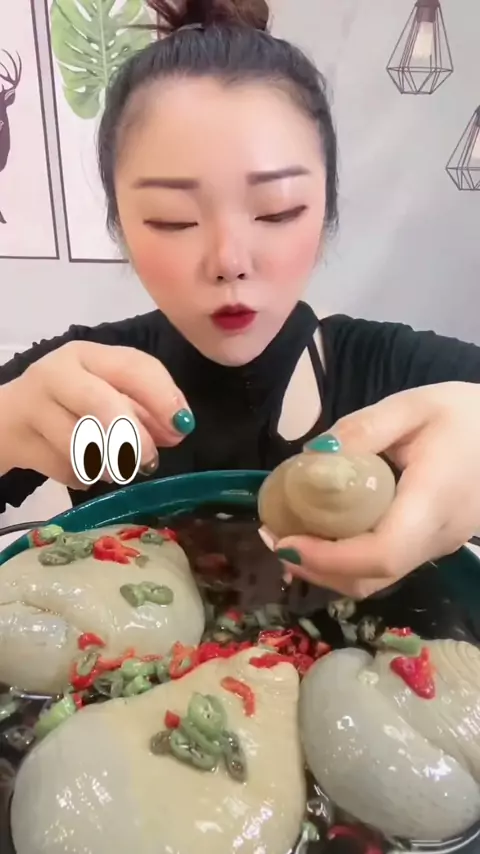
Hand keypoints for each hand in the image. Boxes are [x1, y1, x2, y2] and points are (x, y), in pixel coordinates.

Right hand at [0, 341, 193, 487]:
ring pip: (78, 439)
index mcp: (89, 354)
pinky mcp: (19, 439)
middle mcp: (59, 372)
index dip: (163, 396)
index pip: (132, 365)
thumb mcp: (106, 395)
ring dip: (107, 462)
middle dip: (132, 434)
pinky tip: (84, 471)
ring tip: (117, 470)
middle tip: (149, 460)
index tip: (183, 425)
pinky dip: (81, 475)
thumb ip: (145, 410)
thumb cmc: (68, 404)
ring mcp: (34, 404)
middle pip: (100, 400)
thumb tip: (177, 428)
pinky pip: (61, 466)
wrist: (5, 420)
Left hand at [272, 381, 479, 597]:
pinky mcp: (434, 544)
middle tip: (273, 539)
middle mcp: (437, 536)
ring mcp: (439, 546)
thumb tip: (311, 456)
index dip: (330, 559)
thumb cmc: (466, 413)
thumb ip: (362, 429)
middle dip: (318, 569)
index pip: (382, 553)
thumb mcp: (411, 406)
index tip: (286, 541)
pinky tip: (324, 533)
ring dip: (330, 569)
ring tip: (289, 538)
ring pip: (379, 579)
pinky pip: (387, 565)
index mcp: (432, 501)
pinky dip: (349, 560)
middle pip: (373, 578)